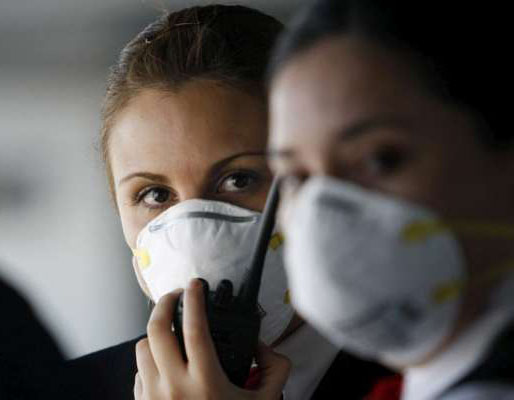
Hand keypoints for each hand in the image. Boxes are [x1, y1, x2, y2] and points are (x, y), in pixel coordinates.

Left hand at [134, 279, 290, 399]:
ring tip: (170, 331)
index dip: (194, 300)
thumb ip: (274, 369)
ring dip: (155, 333)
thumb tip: (263, 346)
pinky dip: (149, 360)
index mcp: (205, 381)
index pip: (195, 328)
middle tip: (176, 295)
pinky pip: (138, 372)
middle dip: (164, 304)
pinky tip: (165, 362)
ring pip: (141, 348)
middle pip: (156, 331)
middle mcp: (174, 386)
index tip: (196, 284)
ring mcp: (154, 397)